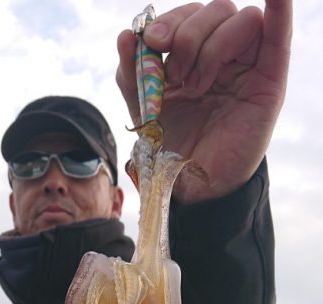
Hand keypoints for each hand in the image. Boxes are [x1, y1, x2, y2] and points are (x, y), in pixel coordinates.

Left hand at [116, 0, 291, 200]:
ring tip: (198, 86)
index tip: (153, 44)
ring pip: (239, 19)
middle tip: (175, 74)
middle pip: (215, 10)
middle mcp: (222, 54)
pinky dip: (279, 12)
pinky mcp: (269, 80)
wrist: (192, 183)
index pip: (187, 15)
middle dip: (188, 35)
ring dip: (211, 47)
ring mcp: (247, 65)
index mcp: (193, 54)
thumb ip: (132, 71)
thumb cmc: (172, 144)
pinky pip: (278, 35)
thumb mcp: (143, 106)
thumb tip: (127, 35)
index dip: (169, 22)